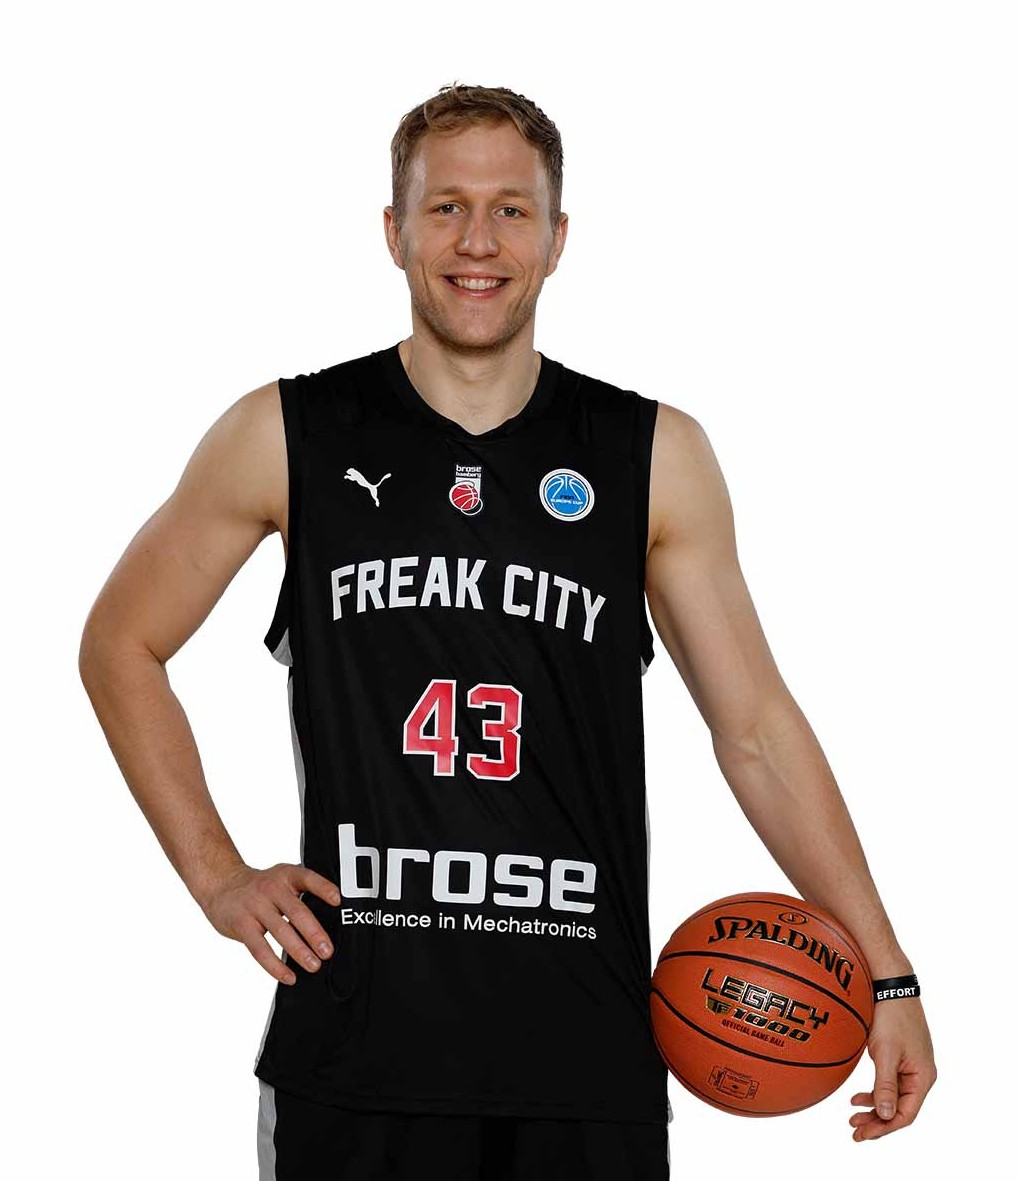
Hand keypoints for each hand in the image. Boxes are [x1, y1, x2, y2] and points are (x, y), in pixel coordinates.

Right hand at [200, 862, 341, 984]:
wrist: (222, 885)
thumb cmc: (258, 887)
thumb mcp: (281, 879)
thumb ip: (301, 892)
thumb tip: (330, 917)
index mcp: (286, 875)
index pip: (308, 878)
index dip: (324, 888)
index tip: (338, 901)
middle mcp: (271, 888)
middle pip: (297, 911)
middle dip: (314, 933)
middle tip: (327, 951)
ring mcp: (255, 906)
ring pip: (281, 932)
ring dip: (299, 952)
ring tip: (313, 965)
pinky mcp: (242, 925)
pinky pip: (260, 949)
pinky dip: (275, 966)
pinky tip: (288, 976)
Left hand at [849, 997, 935, 1140]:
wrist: (892, 987)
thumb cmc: (891, 1017)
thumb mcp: (886, 1053)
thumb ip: (885, 1085)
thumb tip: (885, 1116)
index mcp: (923, 1077)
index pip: (905, 1114)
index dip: (884, 1127)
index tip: (862, 1134)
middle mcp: (921, 1075)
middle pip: (899, 1109)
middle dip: (877, 1122)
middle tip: (854, 1130)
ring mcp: (911, 1067)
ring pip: (893, 1097)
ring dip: (874, 1109)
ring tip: (853, 1116)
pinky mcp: (901, 1058)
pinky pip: (889, 1083)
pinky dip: (874, 1093)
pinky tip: (857, 1097)